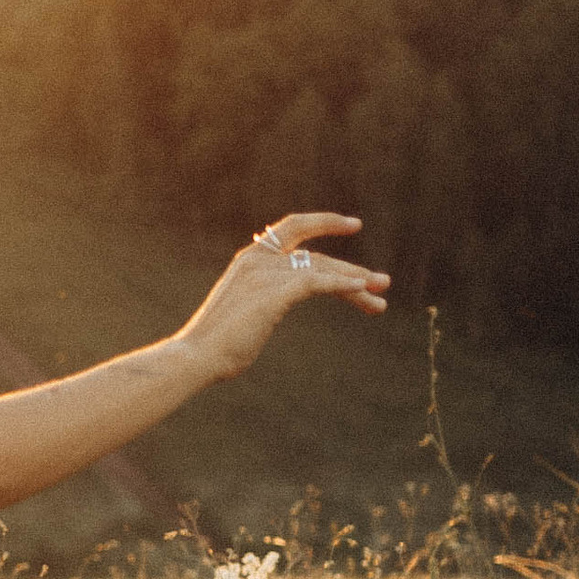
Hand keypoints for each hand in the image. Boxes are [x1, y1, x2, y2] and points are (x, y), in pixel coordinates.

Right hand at [179, 214, 390, 381]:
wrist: (195, 357)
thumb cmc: (215, 345)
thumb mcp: (241, 313)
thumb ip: (259, 301)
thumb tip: (268, 311)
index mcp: (248, 260)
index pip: (291, 227)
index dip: (324, 222)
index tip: (354, 224)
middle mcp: (258, 260)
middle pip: (317, 257)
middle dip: (352, 269)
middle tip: (383, 283)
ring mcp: (265, 274)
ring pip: (322, 269)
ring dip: (356, 282)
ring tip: (381, 296)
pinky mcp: (274, 292)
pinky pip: (318, 282)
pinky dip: (342, 284)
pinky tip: (362, 289)